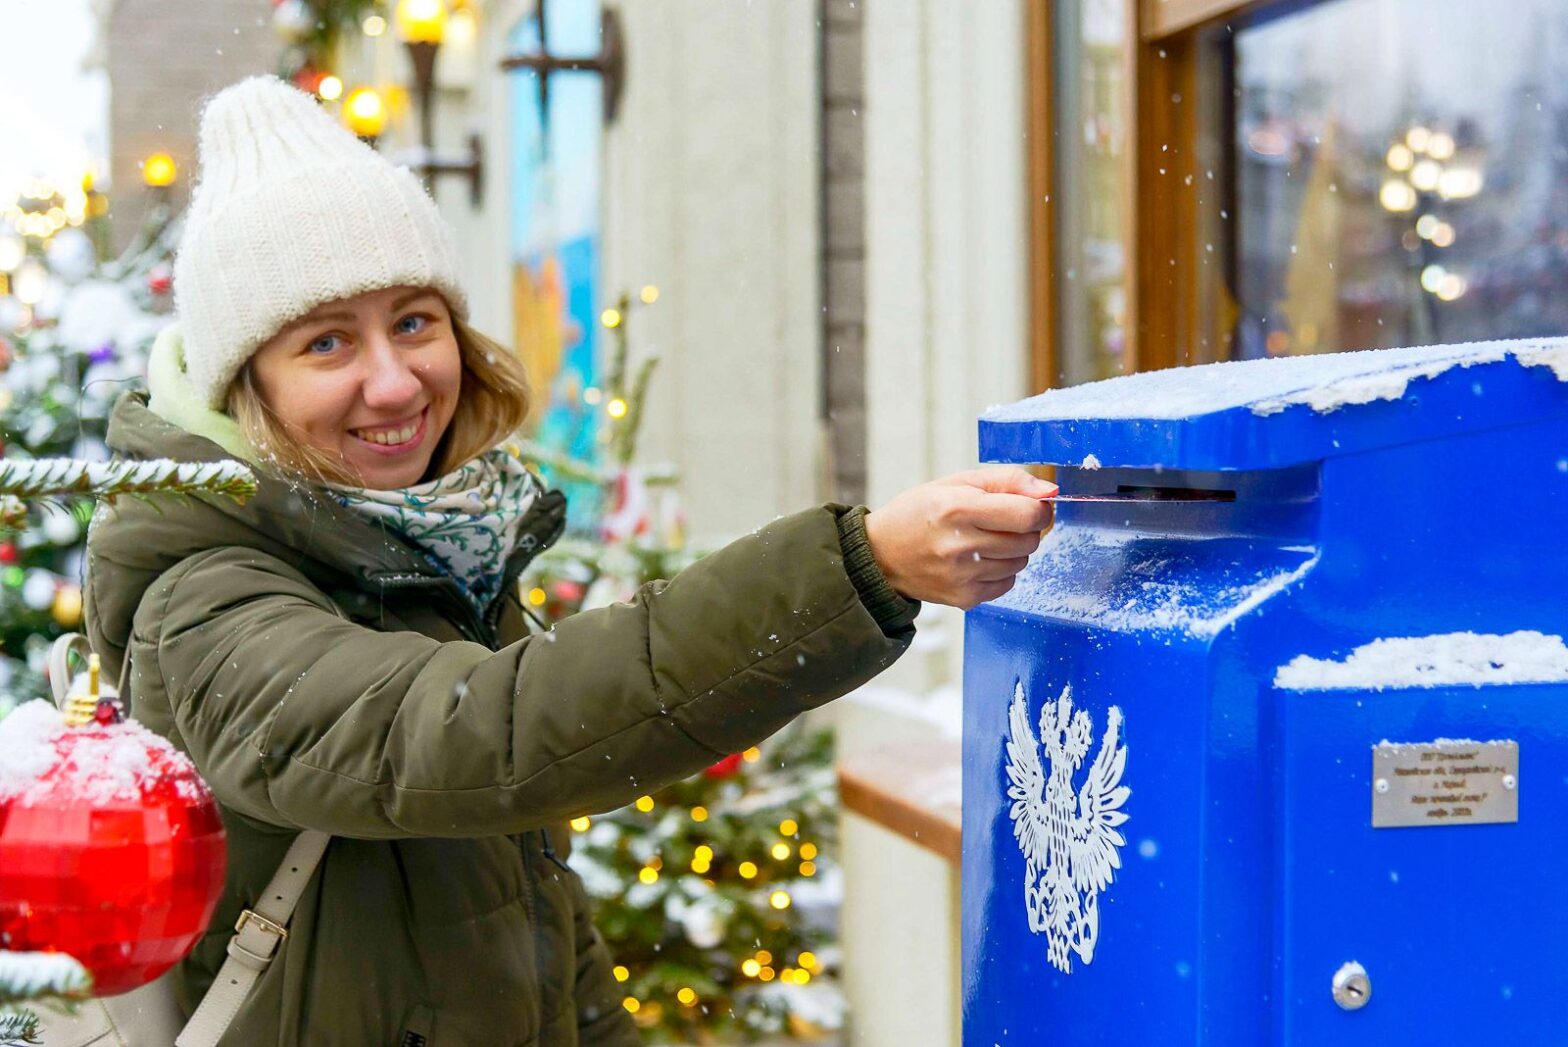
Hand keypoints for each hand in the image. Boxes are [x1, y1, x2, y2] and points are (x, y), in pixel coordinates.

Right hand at [863, 467, 1057, 609]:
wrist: (881, 555)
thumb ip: (1008, 481)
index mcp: (958, 508)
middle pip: (1029, 540)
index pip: (1028, 514)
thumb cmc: (918, 513)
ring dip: (1013, 550)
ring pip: (1021, 562)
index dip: (1039, 509)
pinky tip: (977, 560)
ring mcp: (962, 576)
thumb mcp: (956, 482)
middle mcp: (960, 545)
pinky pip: (1007, 584)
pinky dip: (1001, 571)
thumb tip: (1051, 491)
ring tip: (984, 541)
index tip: (1032, 505)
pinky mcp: (964, 598)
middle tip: (1002, 522)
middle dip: (1025, 529)